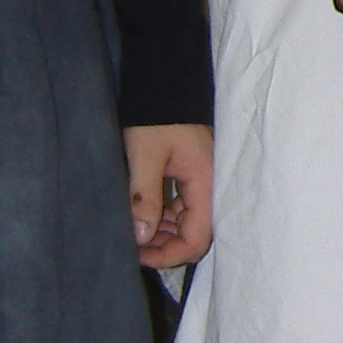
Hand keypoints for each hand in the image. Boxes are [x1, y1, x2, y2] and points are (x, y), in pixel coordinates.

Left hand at [125, 123, 212, 267]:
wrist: (165, 87)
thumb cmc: (156, 117)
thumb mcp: (145, 156)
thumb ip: (145, 197)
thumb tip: (141, 238)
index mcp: (205, 185)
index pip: (196, 239)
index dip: (169, 255)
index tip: (139, 255)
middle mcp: (209, 188)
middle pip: (194, 236)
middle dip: (165, 247)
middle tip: (133, 247)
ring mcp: (201, 183)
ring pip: (187, 224)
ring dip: (163, 234)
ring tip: (136, 233)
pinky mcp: (191, 177)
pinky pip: (182, 209)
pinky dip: (164, 219)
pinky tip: (144, 217)